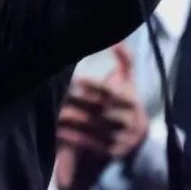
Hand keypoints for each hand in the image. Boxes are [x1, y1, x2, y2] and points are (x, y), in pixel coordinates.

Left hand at [56, 43, 148, 189]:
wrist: (140, 135)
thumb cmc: (126, 100)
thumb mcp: (129, 80)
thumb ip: (125, 60)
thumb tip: (116, 39)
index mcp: (129, 99)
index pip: (110, 91)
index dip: (92, 84)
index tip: (73, 78)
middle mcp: (126, 119)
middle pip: (97, 108)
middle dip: (75, 100)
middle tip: (52, 91)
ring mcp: (119, 136)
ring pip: (91, 126)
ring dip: (70, 118)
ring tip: (50, 110)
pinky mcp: (111, 150)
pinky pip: (89, 143)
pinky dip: (72, 137)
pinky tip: (55, 130)